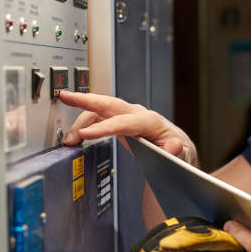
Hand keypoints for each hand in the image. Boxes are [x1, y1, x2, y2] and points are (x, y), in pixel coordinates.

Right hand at [59, 91, 198, 165]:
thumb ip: (177, 152)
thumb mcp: (184, 155)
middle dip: (86, 99)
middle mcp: (138, 114)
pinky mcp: (121, 122)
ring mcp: (128, 117)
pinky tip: (76, 137)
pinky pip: (100, 118)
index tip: (86, 134)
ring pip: (101, 111)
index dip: (104, 128)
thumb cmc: (181, 152)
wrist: (178, 151)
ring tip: (69, 140)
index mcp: (151, 122)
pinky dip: (86, 125)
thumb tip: (173, 146)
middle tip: (65, 96)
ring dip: (82, 121)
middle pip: (109, 104)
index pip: (125, 122)